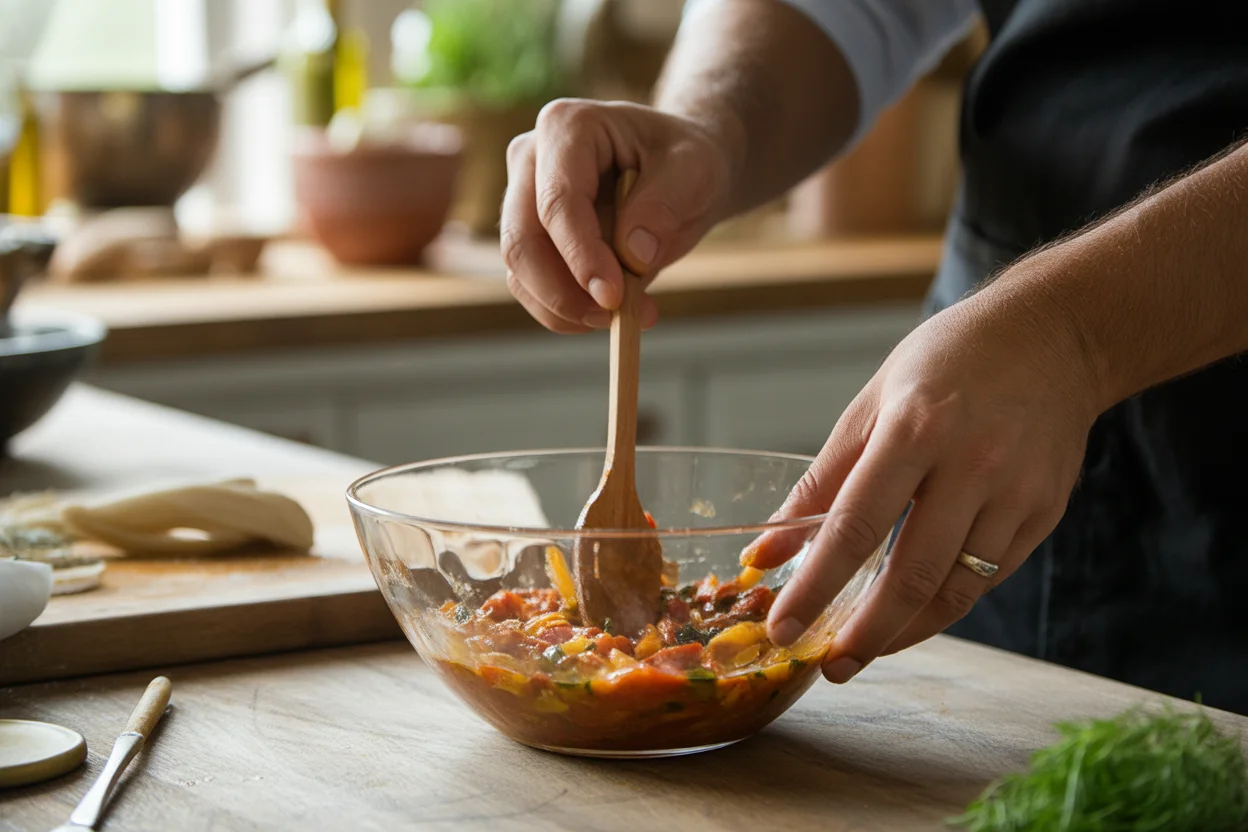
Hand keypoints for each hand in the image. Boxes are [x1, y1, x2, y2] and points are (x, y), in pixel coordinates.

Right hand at [500, 99, 734, 332]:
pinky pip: (531, 288)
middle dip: (564, 291)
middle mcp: (530, 158)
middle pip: (522, 240)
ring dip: (568, 309)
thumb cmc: (685, 160)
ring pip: (520, 271)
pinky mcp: (529, 238)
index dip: (581, 255)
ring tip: (629, 316)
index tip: (614, 297)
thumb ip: (664, 205)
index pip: (558, 201)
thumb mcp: (694, 171)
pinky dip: (567, 313)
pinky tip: (611, 314)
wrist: (680, 173)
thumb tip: (633, 256)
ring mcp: (522, 200)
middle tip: (615, 318)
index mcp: (567, 126)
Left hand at [749, 278, 1103, 682]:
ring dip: (904, 632)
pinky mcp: (1043, 513)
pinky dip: (944, 605)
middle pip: (913, 573)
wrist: (1052, 337)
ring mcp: (1016, 493)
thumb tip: (767, 549)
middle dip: (865, 633)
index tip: (783, 629)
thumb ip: (820, 482)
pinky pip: (987, 577)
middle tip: (828, 667)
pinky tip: (911, 616)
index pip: (856, 525)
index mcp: (915, 428)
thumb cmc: (945, 363)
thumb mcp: (870, 404)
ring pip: (956, 589)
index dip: (817, 586)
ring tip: (862, 651)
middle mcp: (972, 464)